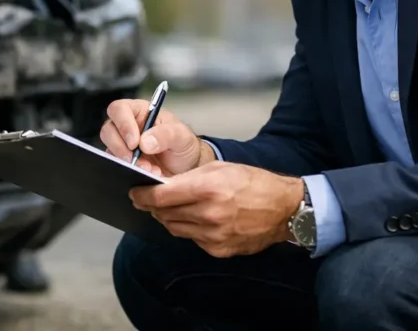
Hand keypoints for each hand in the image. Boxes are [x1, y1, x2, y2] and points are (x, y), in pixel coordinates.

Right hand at [100, 98, 215, 177]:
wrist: (187, 168)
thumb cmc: (183, 144)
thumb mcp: (181, 135)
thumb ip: (166, 134)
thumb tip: (144, 142)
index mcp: (139, 112)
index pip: (119, 109)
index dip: (123, 124)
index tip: (134, 142)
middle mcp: (127, 126)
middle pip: (108, 130)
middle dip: (121, 148)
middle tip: (136, 160)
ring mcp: (123, 145)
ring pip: (109, 150)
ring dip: (126, 162)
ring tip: (148, 169)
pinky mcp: (123, 162)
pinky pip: (116, 166)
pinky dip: (129, 172)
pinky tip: (147, 175)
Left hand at [129, 161, 304, 257]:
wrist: (283, 209)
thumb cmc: (252, 183)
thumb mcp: (218, 168)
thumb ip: (187, 178)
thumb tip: (160, 186)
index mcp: (207, 189)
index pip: (161, 197)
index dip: (142, 195)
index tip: (134, 193)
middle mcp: (209, 215)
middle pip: (164, 214)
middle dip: (153, 206)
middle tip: (148, 199)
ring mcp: (214, 235)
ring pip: (175, 228)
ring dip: (168, 218)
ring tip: (170, 208)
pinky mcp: (219, 250)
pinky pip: (192, 239)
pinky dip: (188, 229)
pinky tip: (194, 218)